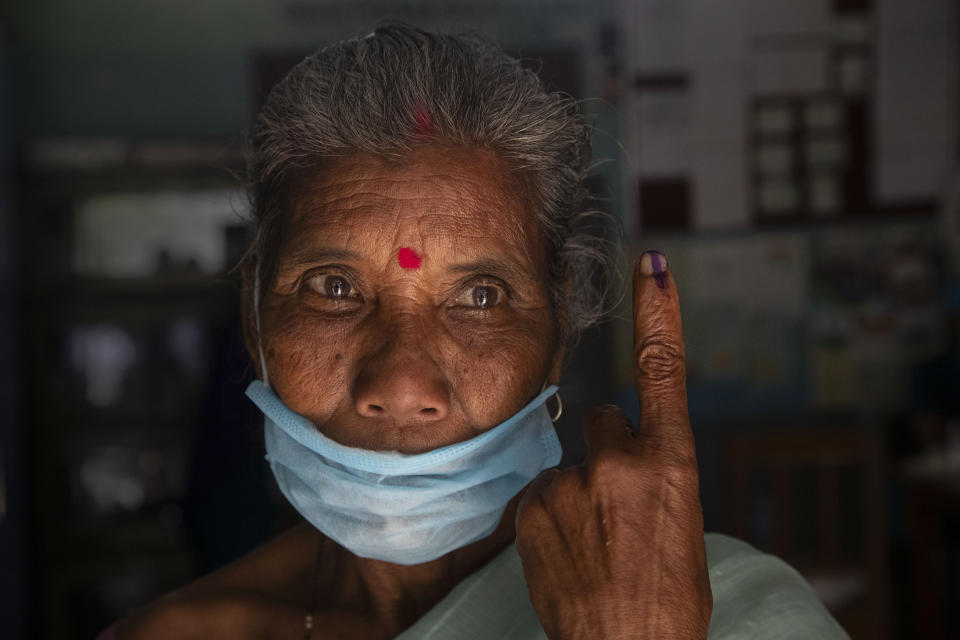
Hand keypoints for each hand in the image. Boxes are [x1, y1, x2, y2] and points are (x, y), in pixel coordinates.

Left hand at [515, 251, 712, 639]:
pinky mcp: (532, 506)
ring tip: (594, 546)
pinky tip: (568, 553)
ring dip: (579, 491)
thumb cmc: (668, 599)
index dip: (658, 315)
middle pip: (604, 423)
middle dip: (610, 454)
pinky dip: (553, 516)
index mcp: (672, 464)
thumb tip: (629, 463)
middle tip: (619, 511)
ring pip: (571, 465)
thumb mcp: (682, 526)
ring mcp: (571, 482)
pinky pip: (542, 494)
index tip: (650, 266)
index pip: (664, 371)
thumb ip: (654, 477)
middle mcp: (620, 461)